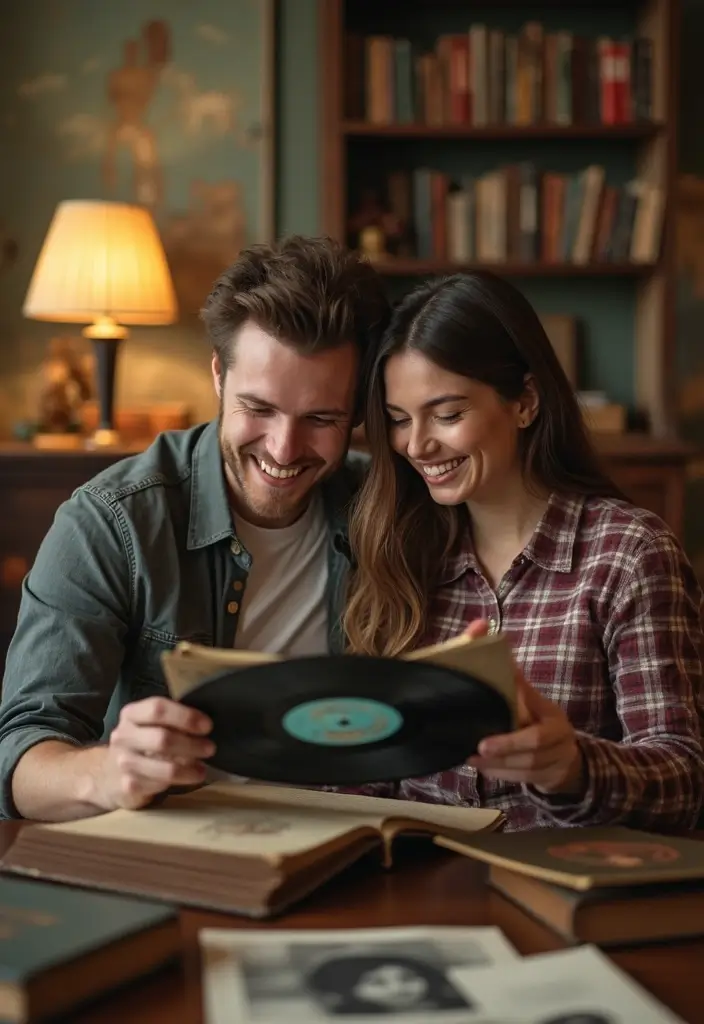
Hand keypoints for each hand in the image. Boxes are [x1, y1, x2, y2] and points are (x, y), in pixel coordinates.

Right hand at [96, 697, 213, 810]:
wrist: (108, 775)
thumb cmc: (140, 744)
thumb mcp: (150, 725)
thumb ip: (172, 721)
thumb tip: (205, 724)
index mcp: (131, 714)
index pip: (158, 709)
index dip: (186, 716)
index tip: (207, 726)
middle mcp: (123, 736)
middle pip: (163, 739)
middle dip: (192, 745)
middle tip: (210, 748)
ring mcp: (123, 763)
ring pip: (165, 767)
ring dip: (190, 769)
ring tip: (202, 769)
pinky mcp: (128, 786)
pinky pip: (160, 785)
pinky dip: (179, 782)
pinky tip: (188, 778)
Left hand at [464, 619, 584, 794]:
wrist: (566, 755)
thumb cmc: (541, 719)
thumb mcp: (533, 700)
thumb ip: (516, 682)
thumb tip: (491, 643)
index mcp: (555, 720)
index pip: (538, 731)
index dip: (514, 736)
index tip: (491, 733)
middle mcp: (560, 743)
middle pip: (533, 753)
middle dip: (506, 750)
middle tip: (479, 748)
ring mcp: (556, 764)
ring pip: (526, 770)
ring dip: (498, 766)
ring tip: (472, 758)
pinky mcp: (548, 780)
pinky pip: (523, 780)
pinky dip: (502, 775)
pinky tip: (483, 769)